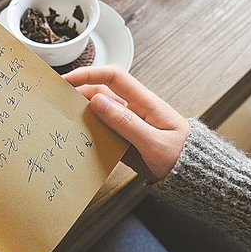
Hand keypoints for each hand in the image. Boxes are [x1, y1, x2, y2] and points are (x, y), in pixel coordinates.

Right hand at [63, 65, 189, 180]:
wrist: (194, 178)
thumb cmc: (182, 158)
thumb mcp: (154, 142)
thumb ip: (125, 122)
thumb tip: (97, 101)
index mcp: (145, 102)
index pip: (114, 77)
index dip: (90, 73)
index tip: (67, 79)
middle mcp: (134, 109)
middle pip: (101, 92)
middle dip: (78, 93)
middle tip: (56, 102)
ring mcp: (128, 124)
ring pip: (98, 112)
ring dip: (81, 114)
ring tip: (62, 121)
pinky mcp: (124, 139)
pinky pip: (102, 130)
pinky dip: (89, 132)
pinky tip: (78, 139)